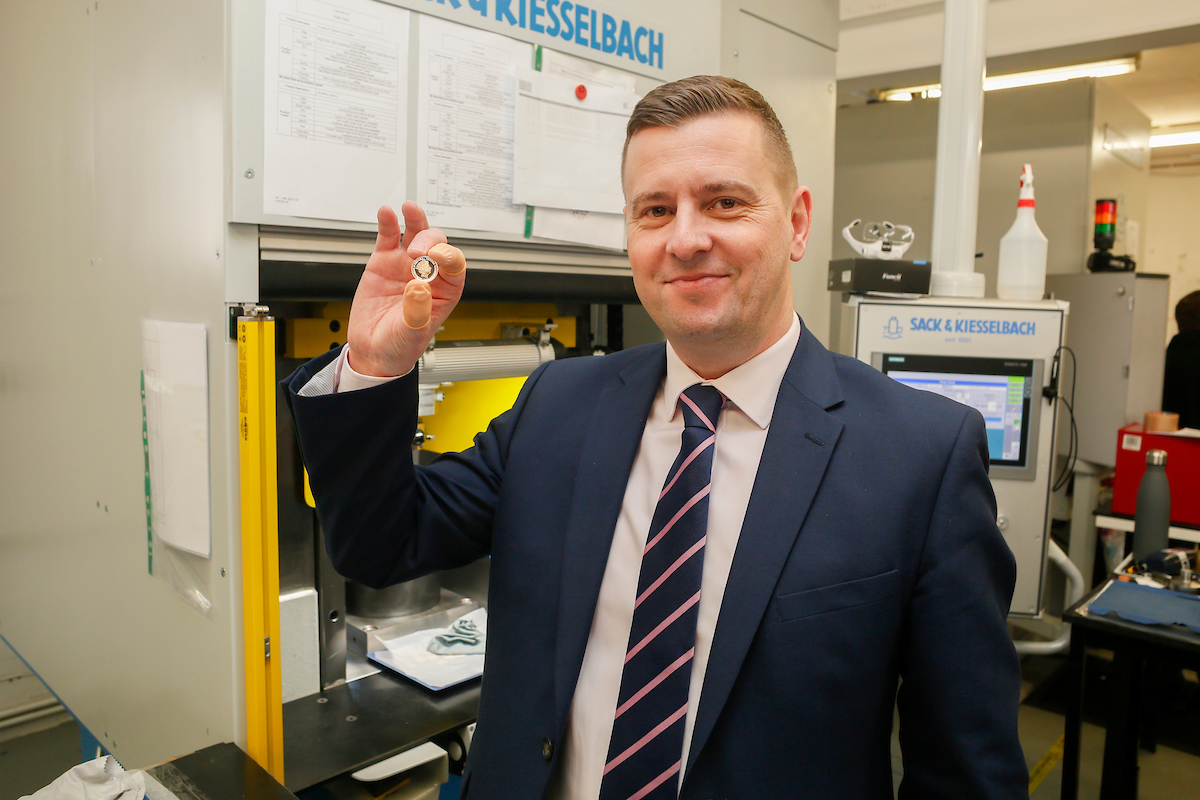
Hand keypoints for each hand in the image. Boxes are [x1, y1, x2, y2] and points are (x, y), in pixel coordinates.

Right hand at [347, 202, 465, 376]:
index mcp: (445, 291)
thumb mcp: (412, 334)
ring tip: (409, 210)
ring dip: (415, 219)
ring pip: (416, 233)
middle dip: (429, 242)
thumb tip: (418, 286)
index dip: (448, 256)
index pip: (455, 265)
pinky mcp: (384, 261)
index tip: (436, 257)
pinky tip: (387, 212)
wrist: (373, 350)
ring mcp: (406, 264)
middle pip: (437, 244)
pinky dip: (388, 222)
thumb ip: (417, 311)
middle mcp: (429, 273)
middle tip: (415, 253)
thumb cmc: (401, 345)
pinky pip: (388, 236)